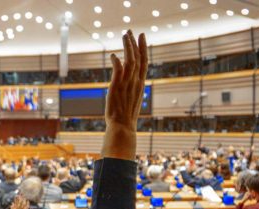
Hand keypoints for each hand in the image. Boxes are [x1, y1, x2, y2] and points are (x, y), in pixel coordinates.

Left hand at [102, 31, 147, 159]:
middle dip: (135, 43)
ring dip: (127, 46)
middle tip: (132, 31)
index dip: (143, 48)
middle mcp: (135, 82)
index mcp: (140, 84)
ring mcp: (127, 84)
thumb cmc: (125, 117)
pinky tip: (113, 55)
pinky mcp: (117, 86)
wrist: (122, 127)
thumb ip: (130, 88)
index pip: (144, 62)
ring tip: (124, 35)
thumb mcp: (131, 100)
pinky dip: (117, 60)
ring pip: (130, 60)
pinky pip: (118, 69)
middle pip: (138, 58)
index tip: (142, 37)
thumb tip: (125, 83)